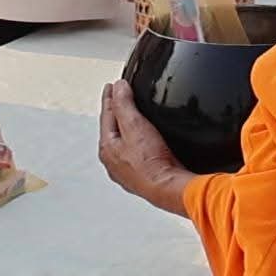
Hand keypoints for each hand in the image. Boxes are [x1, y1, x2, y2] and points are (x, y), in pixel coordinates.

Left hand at [99, 80, 193, 216]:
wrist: (168, 189)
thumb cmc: (150, 163)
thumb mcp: (135, 125)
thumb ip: (124, 104)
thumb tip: (118, 87)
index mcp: (107, 148)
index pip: (106, 115)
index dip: (110, 97)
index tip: (111, 86)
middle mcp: (114, 162)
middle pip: (112, 130)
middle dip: (115, 113)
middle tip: (118, 99)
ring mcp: (127, 172)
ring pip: (123, 144)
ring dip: (125, 129)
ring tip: (130, 119)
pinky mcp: (143, 177)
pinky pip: (135, 155)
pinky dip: (137, 144)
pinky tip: (146, 144)